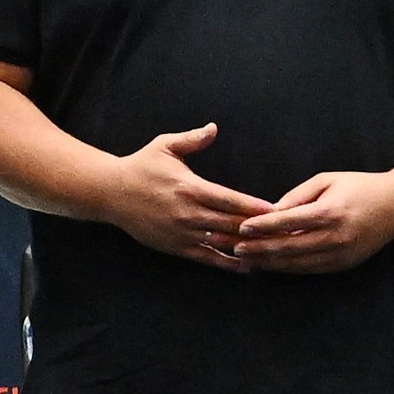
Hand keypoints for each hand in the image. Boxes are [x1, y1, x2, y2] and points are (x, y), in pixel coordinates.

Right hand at [90, 125, 271, 262]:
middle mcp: (188, 213)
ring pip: (221, 243)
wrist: (110, 192)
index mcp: (189, 187)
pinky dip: (227, 263)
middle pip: (230, 224)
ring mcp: (181, 232)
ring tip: (271, 251)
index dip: (253, 207)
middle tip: (283, 233)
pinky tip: (245, 265)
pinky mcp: (174, 246)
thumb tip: (214, 128)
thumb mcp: (164, 146)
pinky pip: (205, 258)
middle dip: (257, 229)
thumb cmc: (141, 166)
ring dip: (247, 247)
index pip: (229, 200)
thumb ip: (192, 139)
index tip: (276, 211)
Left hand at [229, 169, 393, 275]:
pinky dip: (289, 267)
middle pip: (289, 247)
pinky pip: (311, 269)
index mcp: (330, 212)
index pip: (288, 222)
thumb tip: (270, 212)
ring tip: (247, 259)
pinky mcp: (345, 264)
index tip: (242, 227)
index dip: (262, 226)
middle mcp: (335, 237)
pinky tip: (272, 264)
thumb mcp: (327, 180)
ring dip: (270, 262)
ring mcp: (341, 254)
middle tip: (234, 248)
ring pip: (297, 263)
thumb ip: (297, 196)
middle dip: (259, 249)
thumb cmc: (360, 186)